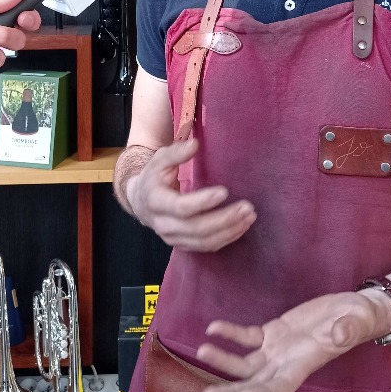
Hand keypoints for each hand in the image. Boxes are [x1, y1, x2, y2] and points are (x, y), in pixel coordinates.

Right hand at [126, 137, 256, 250]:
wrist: (140, 201)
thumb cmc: (154, 177)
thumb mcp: (159, 160)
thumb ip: (176, 152)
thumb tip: (195, 144)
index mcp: (156, 201)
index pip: (181, 207)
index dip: (203, 201)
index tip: (224, 191)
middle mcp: (163, 224)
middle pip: (196, 228)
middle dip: (224, 219)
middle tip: (247, 208)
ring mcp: (173, 238)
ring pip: (204, 241)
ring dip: (230, 231)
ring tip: (249, 217)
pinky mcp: (183, 245)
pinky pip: (206, 247)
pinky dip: (226, 238)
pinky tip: (241, 227)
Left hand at [195, 290, 390, 391]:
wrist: (353, 310)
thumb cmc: (359, 319)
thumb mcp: (356, 321)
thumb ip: (347, 331)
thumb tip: (339, 336)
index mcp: (306, 364)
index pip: (280, 387)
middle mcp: (288, 362)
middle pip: (255, 383)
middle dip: (230, 391)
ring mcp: (278, 349)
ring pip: (245, 363)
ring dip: (223, 360)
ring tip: (201, 351)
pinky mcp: (274, 332)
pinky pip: (248, 337)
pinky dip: (231, 334)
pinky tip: (213, 328)